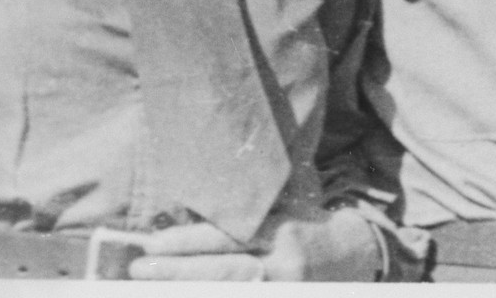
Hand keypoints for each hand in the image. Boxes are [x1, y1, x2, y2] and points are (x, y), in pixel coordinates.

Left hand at [127, 208, 380, 281]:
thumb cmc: (308, 226)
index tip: (152, 242)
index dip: (188, 241)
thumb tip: (186, 211)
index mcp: (285, 230)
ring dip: (188, 289)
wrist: (355, 256)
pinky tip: (184, 293)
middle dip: (178, 271)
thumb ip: (248, 210)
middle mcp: (286, 264)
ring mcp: (287, 289)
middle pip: (225, 272)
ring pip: (231, 292)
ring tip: (152, 284)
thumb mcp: (285, 206)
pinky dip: (213, 297)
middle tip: (140, 267)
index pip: (229, 237)